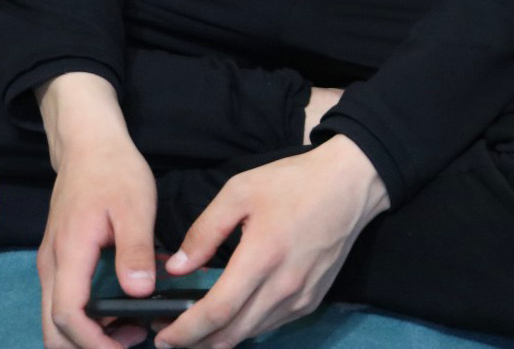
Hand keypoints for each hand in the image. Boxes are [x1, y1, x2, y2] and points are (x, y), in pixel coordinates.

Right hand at [37, 75, 158, 348]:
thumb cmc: (113, 170)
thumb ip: (136, 249)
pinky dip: (87, 318)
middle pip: (53, 329)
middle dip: (88, 347)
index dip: (94, 341)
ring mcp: (52, 265)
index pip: (68, 315)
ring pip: (56, 319)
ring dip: (87, 335)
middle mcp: (52, 266)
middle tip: (132, 341)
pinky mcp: (59, 261)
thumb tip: (140, 292)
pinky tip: (122, 308)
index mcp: (69, 253)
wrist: (88, 145)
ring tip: (133, 328)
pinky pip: (64, 302)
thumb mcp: (135, 205)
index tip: (126, 348)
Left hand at [153, 137, 390, 348]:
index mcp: (262, 257)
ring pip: (251, 334)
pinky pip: (272, 325)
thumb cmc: (295, 181)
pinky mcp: (313, 299)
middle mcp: (283, 285)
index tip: (162, 336)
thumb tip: (177, 268)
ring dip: (219, 340)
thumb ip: (205, 231)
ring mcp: (301, 296)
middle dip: (195, 344)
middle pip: (231, 334)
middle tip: (169, 338)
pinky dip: (246, 329)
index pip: (216, 312)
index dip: (184, 331)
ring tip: (195, 332)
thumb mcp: (240, 191)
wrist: (352, 183)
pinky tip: (232, 318)